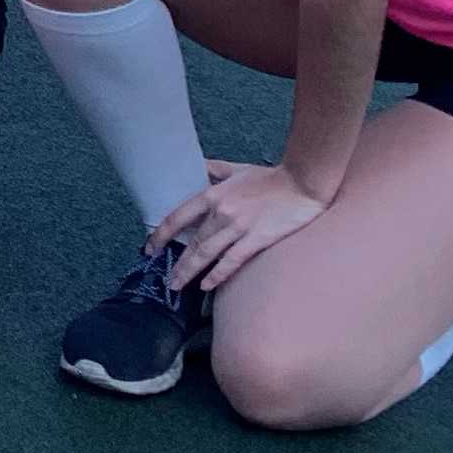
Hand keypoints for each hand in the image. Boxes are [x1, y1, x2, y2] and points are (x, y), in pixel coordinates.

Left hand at [155, 159, 330, 294]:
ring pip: (207, 254)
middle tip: (166, 279)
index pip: (178, 217)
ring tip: (178, 286)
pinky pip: (232, 261)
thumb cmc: (271, 177)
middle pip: (192, 242)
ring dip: (190, 272)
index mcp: (212, 195)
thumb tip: (196, 166)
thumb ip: (214, 170)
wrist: (302, 182)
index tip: (151, 248)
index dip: (161, 234)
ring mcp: (238, 227)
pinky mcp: (257, 239)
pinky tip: (206, 286)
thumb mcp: (236, 169)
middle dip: (177, 263)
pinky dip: (217, 275)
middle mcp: (221, 212)